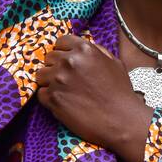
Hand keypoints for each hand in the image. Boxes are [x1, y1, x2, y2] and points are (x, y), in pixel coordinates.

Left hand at [35, 35, 151, 156]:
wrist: (121, 120)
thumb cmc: (120, 93)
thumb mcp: (114, 63)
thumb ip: (96, 51)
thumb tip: (81, 48)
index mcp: (84, 49)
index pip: (61, 42)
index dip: (63, 51)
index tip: (67, 61)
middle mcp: (69, 61)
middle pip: (49, 58)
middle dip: (56, 67)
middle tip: (68, 80)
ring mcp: (58, 80)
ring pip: (41, 75)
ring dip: (49, 82)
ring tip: (64, 91)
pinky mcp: (53, 99)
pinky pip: (41, 94)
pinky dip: (49, 98)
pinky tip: (64, 103)